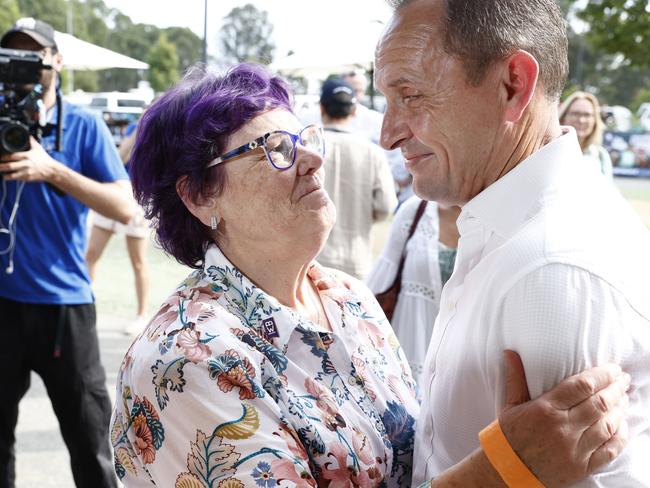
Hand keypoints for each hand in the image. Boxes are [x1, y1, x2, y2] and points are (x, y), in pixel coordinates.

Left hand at [0, 137, 58, 181]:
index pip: (12, 156)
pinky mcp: (27, 178)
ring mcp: (26, 172)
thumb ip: (31, 140)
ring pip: (12, 174)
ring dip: (4, 174)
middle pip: (9, 166)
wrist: (51, 170)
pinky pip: (16, 178)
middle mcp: (26, 164)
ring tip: (1, 172)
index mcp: (27, 156)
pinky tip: (7, 176)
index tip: (0, 157)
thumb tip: (27, 133)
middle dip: (1, 166)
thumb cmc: (44, 159)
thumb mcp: (38, 148)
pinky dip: (10, 178)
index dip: (3, 157)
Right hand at [499, 350, 629, 486]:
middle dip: (616, 388)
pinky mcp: (581, 467)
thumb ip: (515, 377)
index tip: (612, 368)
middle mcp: (562, 427)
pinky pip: (609, 450)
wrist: (506, 470)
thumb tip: (510, 352)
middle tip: (624, 379)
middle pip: (599, 403)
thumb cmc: (509, 435)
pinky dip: (620, 437)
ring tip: (624, 398)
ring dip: (620, 409)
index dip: (602, 374)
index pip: (582, 385)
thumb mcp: (510, 404)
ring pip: (607, 425)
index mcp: (545, 409)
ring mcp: (573, 449)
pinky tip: (622, 425)